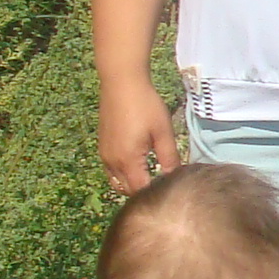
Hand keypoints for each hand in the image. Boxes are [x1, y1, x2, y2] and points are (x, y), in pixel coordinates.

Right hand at [98, 77, 180, 194]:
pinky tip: (139, 165)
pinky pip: (111, 171)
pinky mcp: (102, 147)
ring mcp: (104, 155)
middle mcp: (111, 163)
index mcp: (127, 161)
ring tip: (152, 176)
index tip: (171, 190)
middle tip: (164, 184)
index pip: (140, 191)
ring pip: (117, 182)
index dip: (156, 194)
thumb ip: (170, 158)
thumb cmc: (146, 106)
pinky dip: (123, 174)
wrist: (121, 84)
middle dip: (144, 191)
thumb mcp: (163, 133)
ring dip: (132, 184)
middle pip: (127, 190)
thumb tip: (176, 178)